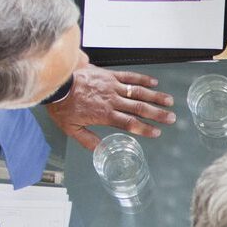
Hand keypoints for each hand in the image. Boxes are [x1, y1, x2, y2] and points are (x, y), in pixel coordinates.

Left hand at [45, 64, 175, 150]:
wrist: (55, 82)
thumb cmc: (61, 105)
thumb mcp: (71, 129)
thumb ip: (88, 140)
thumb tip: (102, 151)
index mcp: (104, 114)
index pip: (130, 123)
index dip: (145, 128)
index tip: (157, 132)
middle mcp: (112, 100)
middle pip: (139, 108)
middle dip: (157, 114)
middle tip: (171, 118)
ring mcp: (112, 86)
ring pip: (138, 92)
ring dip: (155, 97)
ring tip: (169, 101)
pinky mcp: (109, 75)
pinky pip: (129, 76)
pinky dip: (142, 79)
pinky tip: (154, 82)